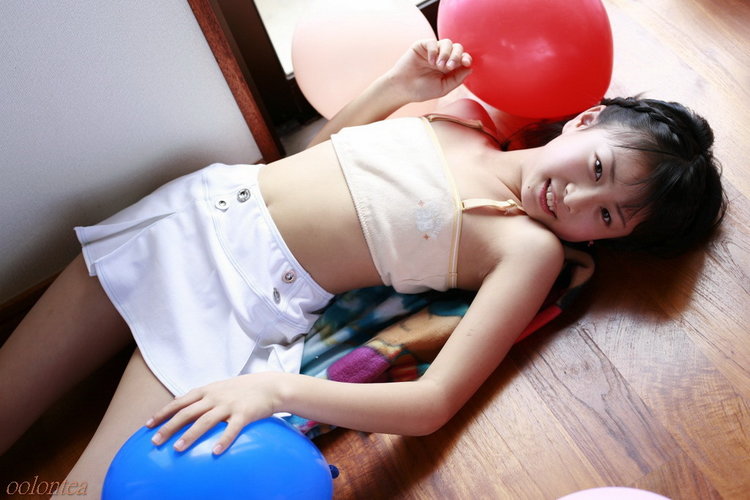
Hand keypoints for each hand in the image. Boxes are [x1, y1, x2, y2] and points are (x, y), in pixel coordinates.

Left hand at [145, 373, 277, 454]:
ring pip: (205, 421)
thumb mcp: (219, 388)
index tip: (148, 425)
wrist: (270, 386)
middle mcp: (215, 397)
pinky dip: (223, 440)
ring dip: (190, 435)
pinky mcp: (244, 414)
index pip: (180, 402)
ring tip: (177, 448)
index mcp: (207, 390)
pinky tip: (215, 452)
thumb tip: (180, 408)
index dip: (163, 413)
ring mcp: (229, 405)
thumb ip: (201, 397)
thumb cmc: (242, 390)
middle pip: (187, 412)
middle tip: (155, 441)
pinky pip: (232, 429)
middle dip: (169, 427)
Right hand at [385, 38, 472, 102]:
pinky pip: (432, 42)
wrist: (403, 89)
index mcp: (450, 67)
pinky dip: (434, 50)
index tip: (466, 63)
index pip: (463, 58)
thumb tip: (470, 68)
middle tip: (449, 67)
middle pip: (457, 48)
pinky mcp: (422, 45)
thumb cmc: (422, 90)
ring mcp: (433, 51)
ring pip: (447, 43)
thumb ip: (457, 79)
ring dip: (446, 53)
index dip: (467, 58)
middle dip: (456, 56)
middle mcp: (443, 57)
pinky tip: (430, 61)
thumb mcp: (443, 88)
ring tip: (439, 65)